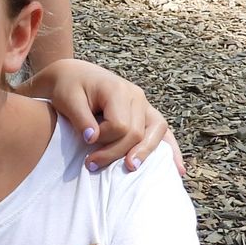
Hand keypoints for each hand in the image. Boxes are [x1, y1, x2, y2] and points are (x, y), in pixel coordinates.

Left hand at [32, 59, 184, 176]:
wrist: (73, 74)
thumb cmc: (68, 87)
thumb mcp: (67, 100)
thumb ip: (80, 119)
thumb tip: (92, 138)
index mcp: (118, 90)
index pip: (120, 125)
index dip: (103, 139)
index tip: (85, 141)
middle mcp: (136, 96)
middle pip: (137, 133)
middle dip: (115, 153)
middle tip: (91, 165)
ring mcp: (144, 104)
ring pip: (156, 133)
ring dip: (145, 153)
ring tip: (131, 168)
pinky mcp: (145, 113)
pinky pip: (163, 132)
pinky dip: (171, 150)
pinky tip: (177, 170)